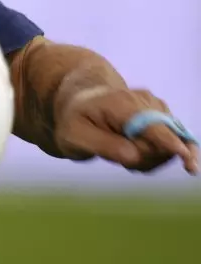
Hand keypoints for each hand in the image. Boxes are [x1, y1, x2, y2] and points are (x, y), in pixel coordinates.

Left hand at [53, 87, 198, 174]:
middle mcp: (147, 102)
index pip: (154, 126)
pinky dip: (151, 157)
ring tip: (119, 151)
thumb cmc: (75, 120)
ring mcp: (159, 110)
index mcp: (122, 103)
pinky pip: (169, 149)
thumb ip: (103, 146)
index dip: (171, 145)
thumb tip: (133, 157)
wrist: (81, 102)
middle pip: (163, 144)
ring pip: (168, 149)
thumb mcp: (74, 136)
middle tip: (115, 157)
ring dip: (146, 160)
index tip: (187, 161)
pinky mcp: (165, 120)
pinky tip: (132, 152)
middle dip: (143, 160)